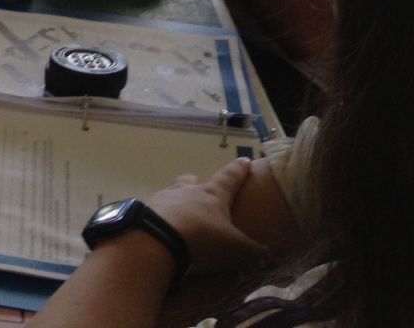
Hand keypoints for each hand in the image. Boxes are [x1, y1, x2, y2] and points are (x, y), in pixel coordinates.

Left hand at [147, 158, 270, 276]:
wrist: (157, 239)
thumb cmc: (202, 237)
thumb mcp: (234, 247)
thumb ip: (251, 250)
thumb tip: (267, 253)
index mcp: (211, 194)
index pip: (229, 178)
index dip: (238, 170)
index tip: (244, 160)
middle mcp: (186, 191)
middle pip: (191, 180)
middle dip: (196, 183)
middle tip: (199, 186)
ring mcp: (162, 199)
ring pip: (171, 194)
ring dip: (176, 202)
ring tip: (181, 217)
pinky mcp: (145, 212)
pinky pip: (155, 212)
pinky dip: (161, 219)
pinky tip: (163, 231)